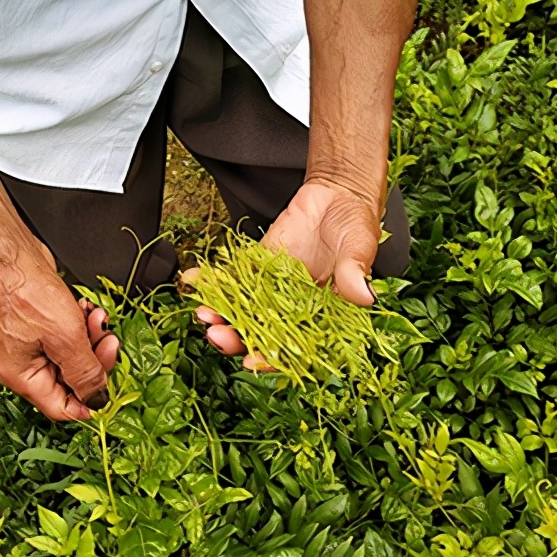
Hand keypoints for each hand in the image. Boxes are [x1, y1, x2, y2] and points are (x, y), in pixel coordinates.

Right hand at [0, 151, 118, 420]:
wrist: (14, 255)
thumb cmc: (28, 294)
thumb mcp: (66, 339)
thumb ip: (85, 373)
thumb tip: (98, 399)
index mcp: (23, 377)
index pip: (61, 408)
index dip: (88, 403)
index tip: (111, 391)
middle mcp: (25, 365)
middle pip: (71, 381)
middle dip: (94, 361)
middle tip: (109, 342)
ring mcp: (33, 346)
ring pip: (74, 357)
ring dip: (91, 339)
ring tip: (97, 318)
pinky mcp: (42, 327)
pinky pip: (70, 337)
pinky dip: (82, 326)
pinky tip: (85, 309)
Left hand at [189, 178, 379, 367]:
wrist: (337, 194)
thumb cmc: (356, 224)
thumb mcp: (359, 247)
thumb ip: (354, 273)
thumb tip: (363, 297)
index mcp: (321, 314)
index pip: (296, 346)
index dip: (275, 357)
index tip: (254, 361)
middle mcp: (293, 306)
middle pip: (261, 332)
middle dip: (237, 338)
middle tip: (218, 336)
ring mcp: (272, 287)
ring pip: (242, 309)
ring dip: (220, 314)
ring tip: (203, 312)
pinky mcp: (257, 264)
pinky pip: (233, 276)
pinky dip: (212, 279)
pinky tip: (194, 279)